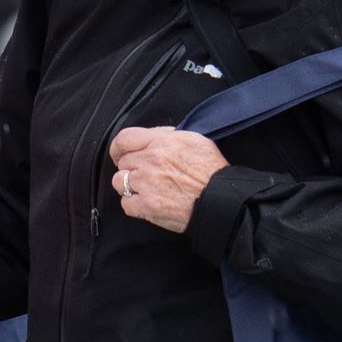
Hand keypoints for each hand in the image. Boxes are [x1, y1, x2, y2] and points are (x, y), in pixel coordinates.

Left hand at [108, 126, 226, 234]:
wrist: (222, 201)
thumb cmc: (212, 172)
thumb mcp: (195, 141)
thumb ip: (167, 136)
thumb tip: (150, 137)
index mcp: (162, 142)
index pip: (124, 139)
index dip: (119, 148)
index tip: (120, 154)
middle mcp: (151, 160)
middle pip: (123, 162)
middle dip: (132, 169)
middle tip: (148, 176)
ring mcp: (146, 183)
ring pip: (119, 182)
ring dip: (130, 187)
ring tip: (148, 190)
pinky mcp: (146, 205)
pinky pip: (125, 203)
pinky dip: (135, 205)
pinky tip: (150, 203)